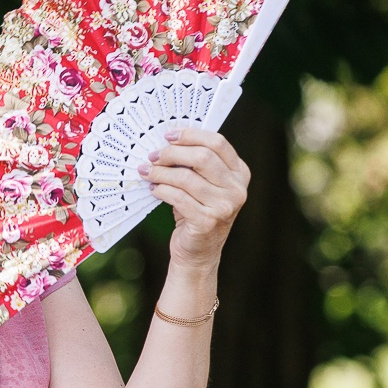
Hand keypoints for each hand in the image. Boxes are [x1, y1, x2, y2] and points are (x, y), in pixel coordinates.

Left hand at [138, 128, 249, 269]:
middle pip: (202, 157)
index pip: (217, 143)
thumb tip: (167, 141)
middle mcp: (237, 189)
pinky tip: (154, 190)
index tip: (168, 136)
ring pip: (186, 177)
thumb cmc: (197, 211)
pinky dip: (161, 190)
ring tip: (147, 173)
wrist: (199, 252)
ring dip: (161, 173)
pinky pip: (178, 197)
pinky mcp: (208, 221)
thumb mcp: (204, 184)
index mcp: (240, 172)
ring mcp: (225, 206)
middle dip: (172, 153)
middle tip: (153, 156)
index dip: (191, 135)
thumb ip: (195, 163)